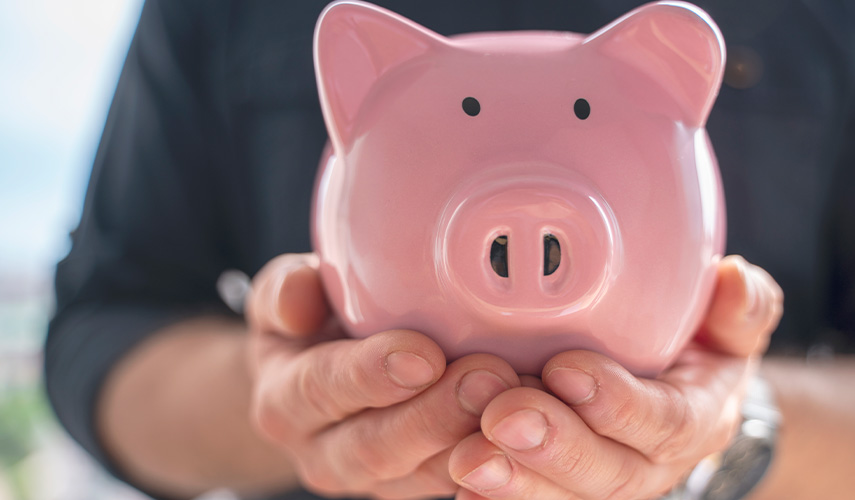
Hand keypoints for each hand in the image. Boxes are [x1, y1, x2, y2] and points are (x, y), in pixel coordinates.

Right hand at [245, 253, 520, 498]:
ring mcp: (379, 480)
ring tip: (524, 400)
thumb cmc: (314, 323)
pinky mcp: (425, 484)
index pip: (322, 389)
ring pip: (426, 475)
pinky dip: (502, 457)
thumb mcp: (286, 296)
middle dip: (436, 415)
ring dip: (477, 441)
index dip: (371, 373)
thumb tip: (298, 299)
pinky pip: (464, 482)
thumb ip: (286, 290)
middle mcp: (326, 452)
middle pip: (378, 447)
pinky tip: (539, 422)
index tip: (422, 353)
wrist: (322, 380)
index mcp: (287, 402)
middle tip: (488, 377)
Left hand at [448, 255, 782, 498]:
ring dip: (514, 481)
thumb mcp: (731, 325)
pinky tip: (454, 478)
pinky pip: (531, 498)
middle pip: (606, 474)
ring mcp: (601, 482)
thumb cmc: (698, 350)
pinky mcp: (560, 487)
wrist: (678, 397)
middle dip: (554, 448)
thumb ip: (740, 307)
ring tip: (466, 458)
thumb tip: (735, 279)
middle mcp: (648, 466)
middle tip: (502, 417)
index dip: (619, 403)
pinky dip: (495, 495)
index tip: (567, 368)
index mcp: (694, 421)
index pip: (666, 422)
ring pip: (562, 497)